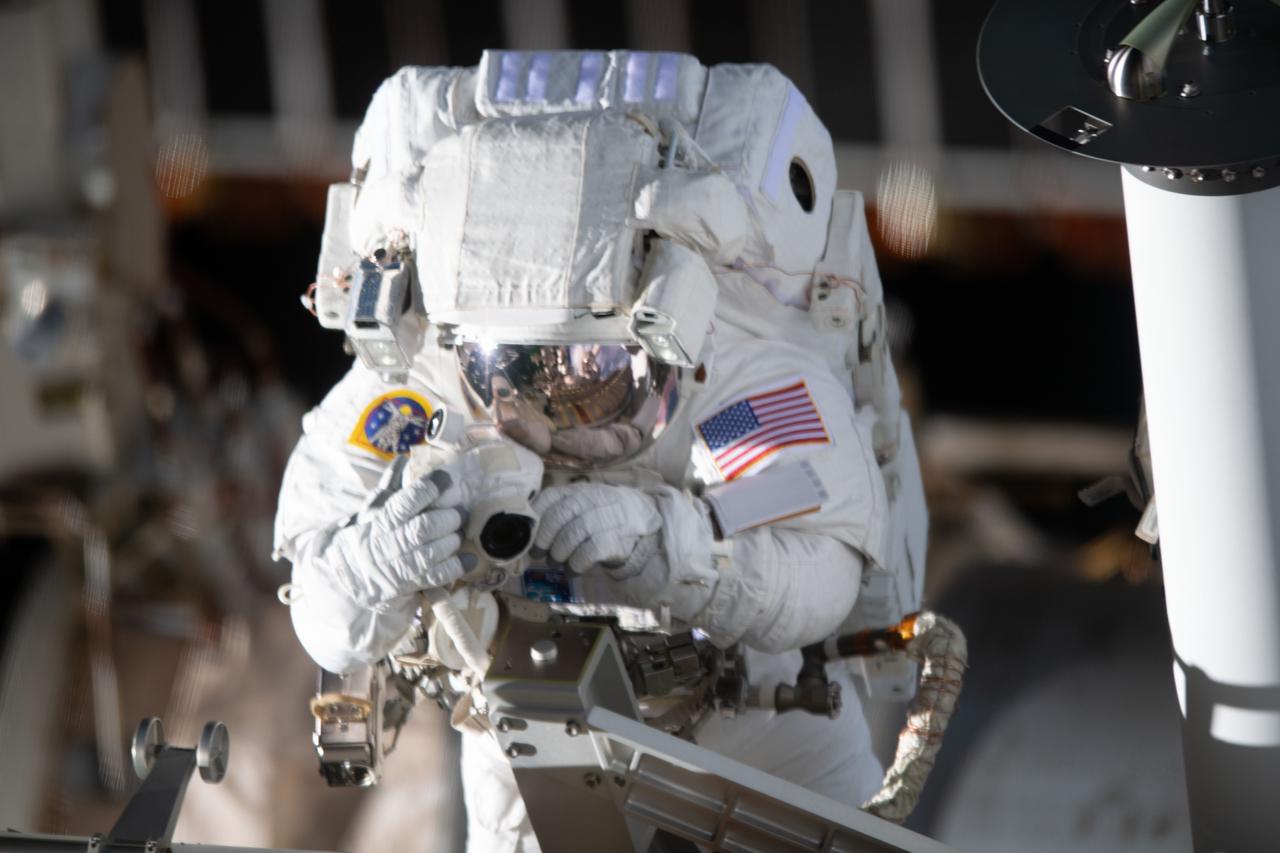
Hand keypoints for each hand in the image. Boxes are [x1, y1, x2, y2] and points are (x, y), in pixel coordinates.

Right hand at [306, 461, 468, 608]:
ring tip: (459, 532)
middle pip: (423, 529)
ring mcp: (400, 566)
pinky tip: (469, 558)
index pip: (405, 502)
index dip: (428, 489)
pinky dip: (457, 567)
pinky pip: (437, 577)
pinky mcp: (410, 584)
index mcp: (381, 520)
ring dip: (452, 541)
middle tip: (460, 512)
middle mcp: (389, 543)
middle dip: (448, 518)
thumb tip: (402, 459)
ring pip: (432, 552)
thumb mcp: (373, 509)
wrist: (351, 575)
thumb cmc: (368, 535)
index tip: (445, 478)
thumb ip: (390, 485)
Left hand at [532, 484, 661, 573]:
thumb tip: (526, 535)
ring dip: (559, 554)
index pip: (548, 498)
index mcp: (575, 491)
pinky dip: (575, 565)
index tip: (528, 537)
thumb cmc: (600, 516)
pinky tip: (573, 570)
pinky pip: (588, 552)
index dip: (534, 520)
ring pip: (572, 535)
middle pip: (558, 517)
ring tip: (558, 563)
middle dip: (543, 540)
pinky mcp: (614, 538)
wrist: (640, 519)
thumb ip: (556, 514)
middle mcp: (589, 499)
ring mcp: (604, 517)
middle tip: (540, 554)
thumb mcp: (579, 506)